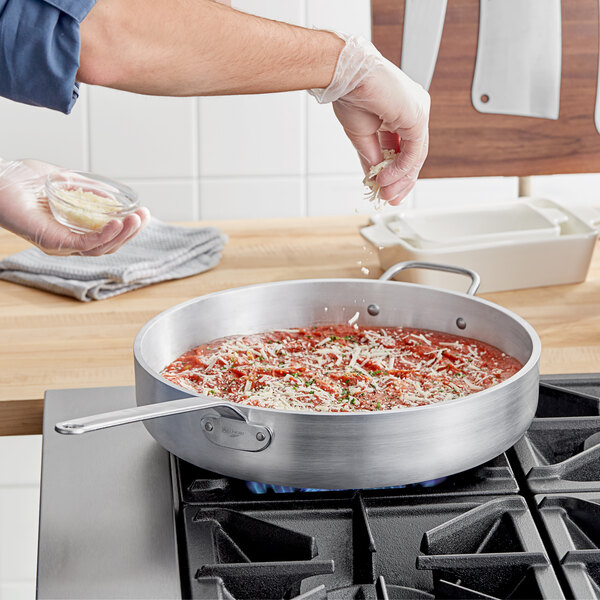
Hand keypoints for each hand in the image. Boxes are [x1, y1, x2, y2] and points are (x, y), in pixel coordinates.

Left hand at [0, 159, 149, 255]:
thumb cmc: (20, 180)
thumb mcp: (65, 180)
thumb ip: (88, 190)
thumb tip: (112, 198)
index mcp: (71, 230)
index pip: (107, 236)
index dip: (128, 227)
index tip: (143, 213)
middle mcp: (68, 242)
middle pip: (109, 245)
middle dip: (131, 231)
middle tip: (145, 215)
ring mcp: (62, 245)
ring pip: (102, 248)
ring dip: (123, 234)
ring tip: (137, 219)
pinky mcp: (55, 244)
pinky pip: (86, 244)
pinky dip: (105, 235)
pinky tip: (118, 223)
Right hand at [310, 36, 429, 204]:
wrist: (346, 74)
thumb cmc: (350, 92)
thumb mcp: (361, 134)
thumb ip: (371, 156)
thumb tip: (374, 176)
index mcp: (401, 112)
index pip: (404, 149)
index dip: (394, 172)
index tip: (385, 189)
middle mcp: (413, 111)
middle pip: (413, 154)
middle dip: (400, 180)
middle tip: (390, 197)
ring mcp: (418, 113)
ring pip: (415, 156)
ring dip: (399, 178)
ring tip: (385, 192)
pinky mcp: (417, 116)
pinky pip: (413, 152)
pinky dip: (400, 169)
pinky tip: (386, 179)